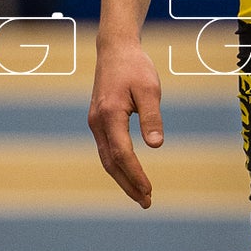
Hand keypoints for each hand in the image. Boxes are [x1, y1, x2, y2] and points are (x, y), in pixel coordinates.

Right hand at [88, 40, 164, 207]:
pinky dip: (117, 165)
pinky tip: (128, 172)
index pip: (123, 154)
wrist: (115, 49)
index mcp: (110, 115)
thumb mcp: (150, 88)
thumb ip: (152, 117)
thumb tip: (155, 146)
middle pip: (111, 163)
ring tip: (140, 194)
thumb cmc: (135, 67)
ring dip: (122, 178)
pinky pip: (106, 149)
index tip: (149, 191)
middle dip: (128, 184)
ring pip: (107, 158)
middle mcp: (98, 122)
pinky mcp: (98, 120)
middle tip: (146, 202)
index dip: (135, 175)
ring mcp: (95, 122)